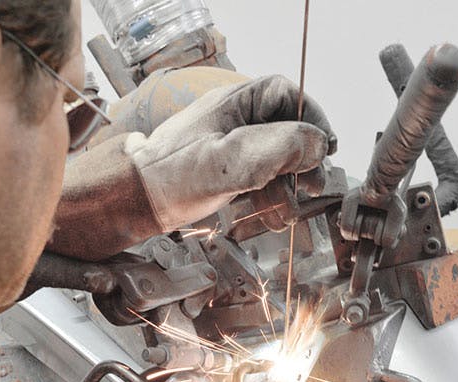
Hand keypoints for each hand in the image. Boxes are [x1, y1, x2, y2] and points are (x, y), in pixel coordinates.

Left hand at [124, 74, 336, 229]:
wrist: (133, 201)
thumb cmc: (167, 176)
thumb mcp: (227, 161)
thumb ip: (276, 148)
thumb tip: (316, 143)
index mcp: (233, 104)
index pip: (286, 94)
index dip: (311, 117)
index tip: (325, 146)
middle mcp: (233, 120)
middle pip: (285, 127)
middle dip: (303, 156)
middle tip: (311, 183)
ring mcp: (228, 145)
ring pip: (275, 155)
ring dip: (289, 181)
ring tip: (291, 203)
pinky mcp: (223, 170)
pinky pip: (259, 176)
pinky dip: (270, 193)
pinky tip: (272, 211)